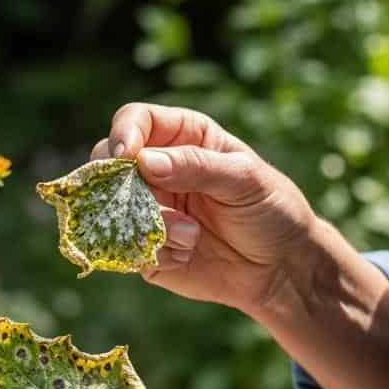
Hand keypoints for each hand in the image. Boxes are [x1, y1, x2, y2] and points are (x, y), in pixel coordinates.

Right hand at [93, 103, 316, 315]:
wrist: (280, 268)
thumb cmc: (270, 211)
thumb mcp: (244, 180)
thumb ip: (196, 166)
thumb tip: (143, 161)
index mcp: (182, 137)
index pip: (136, 120)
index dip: (124, 133)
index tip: (127, 156)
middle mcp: (156, 170)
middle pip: (107, 162)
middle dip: (124, 185)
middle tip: (156, 206)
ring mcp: (147, 210)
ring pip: (112, 209)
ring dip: (148, 225)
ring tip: (193, 237)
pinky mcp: (144, 248)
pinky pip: (125, 248)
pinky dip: (154, 252)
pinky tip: (187, 256)